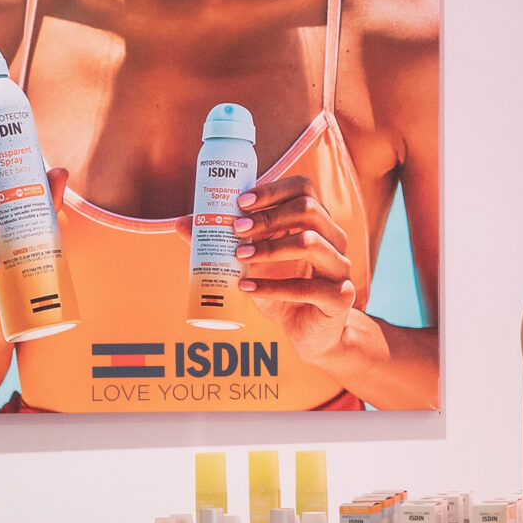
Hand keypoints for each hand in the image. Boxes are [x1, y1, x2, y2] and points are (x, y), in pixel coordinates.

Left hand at [231, 175, 355, 366]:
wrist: (311, 333)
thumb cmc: (283, 291)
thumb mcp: (253, 265)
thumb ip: (224, 243)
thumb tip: (181, 223)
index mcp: (318, 222)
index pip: (302, 189)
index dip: (272, 190)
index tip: (239, 202)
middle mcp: (334, 239)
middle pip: (308, 210)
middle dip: (267, 217)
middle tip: (235, 230)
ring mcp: (341, 267)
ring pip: (311, 243)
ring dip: (270, 248)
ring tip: (239, 257)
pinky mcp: (340, 297)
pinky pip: (308, 288)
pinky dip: (273, 288)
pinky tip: (247, 289)